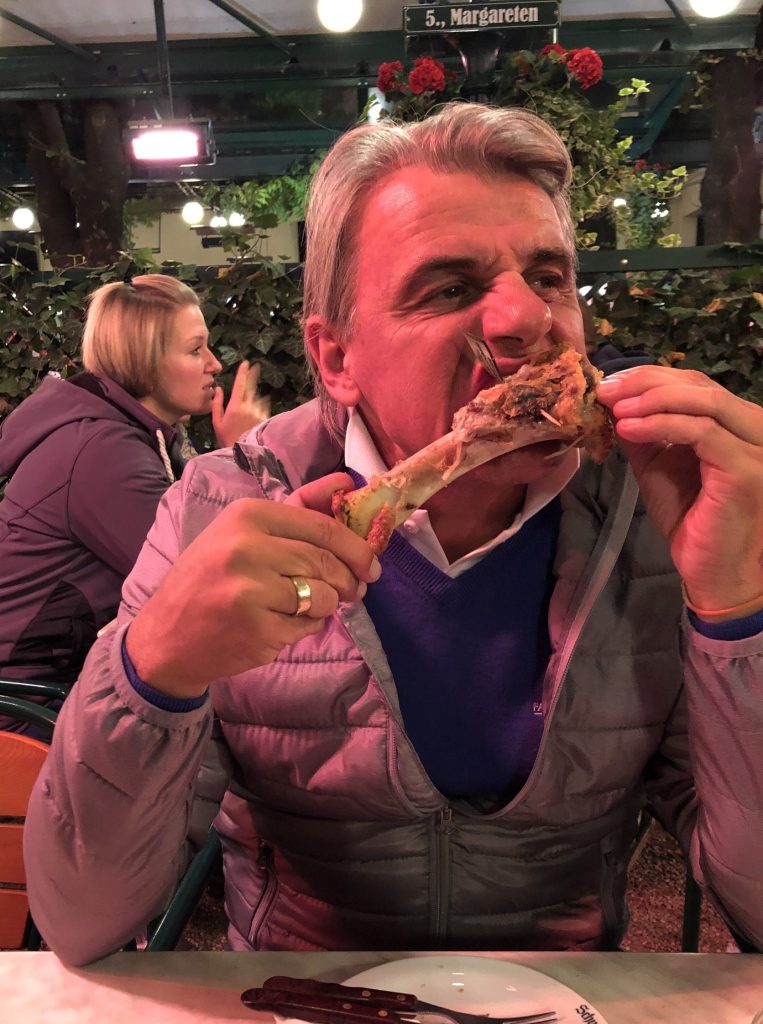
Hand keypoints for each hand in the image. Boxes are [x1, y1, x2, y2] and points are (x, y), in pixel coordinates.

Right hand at [125, 474, 380, 696]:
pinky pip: (307, 626)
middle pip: (325, 562)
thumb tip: (345, 482)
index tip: (371, 561)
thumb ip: (297, 508)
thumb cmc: (209, 578)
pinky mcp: (258, 629)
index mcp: (246, 515)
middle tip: (356, 589)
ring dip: (328, 605)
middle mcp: (246, 548)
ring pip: (323, 596)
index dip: (355, 546)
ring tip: (311, 605)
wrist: (165, 636)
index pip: (321, 527)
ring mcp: (251, 591)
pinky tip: (282, 624)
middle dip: (350, 579)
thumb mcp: (242, 532)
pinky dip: (306, 627)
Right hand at [211, 360, 270, 447]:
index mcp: (235, 406)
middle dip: (253, 376)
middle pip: (252, 387)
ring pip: (258, 398)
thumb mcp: (216, 422)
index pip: (239, 385)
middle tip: (255, 367)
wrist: (242, 453)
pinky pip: (263, 407)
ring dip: (255, 395)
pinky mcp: (265, 418)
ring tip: (251, 401)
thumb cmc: (226, 438)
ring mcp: (258, 412)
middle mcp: (248, 406)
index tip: (246, 363)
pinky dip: (260, 406)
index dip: (243, 373)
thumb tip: (218, 388)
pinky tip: (256, 411)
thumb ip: (217, 403)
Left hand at [597, 366, 762, 614]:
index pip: (695, 383)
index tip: (609, 384)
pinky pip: (700, 432)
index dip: (650, 377)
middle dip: (646, 382)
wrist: (713, 572)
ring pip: (704, 401)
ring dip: (652, 400)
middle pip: (700, 384)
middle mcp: (753, 428)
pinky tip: (627, 429)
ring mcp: (755, 448)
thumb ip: (645, 434)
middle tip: (606, 389)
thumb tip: (616, 403)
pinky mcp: (745, 469)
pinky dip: (660, 425)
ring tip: (614, 408)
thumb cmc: (691, 522)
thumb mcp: (658, 466)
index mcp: (736, 423)